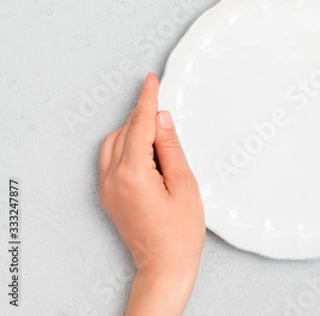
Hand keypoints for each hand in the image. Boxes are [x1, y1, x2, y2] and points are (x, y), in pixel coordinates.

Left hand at [100, 73, 204, 315]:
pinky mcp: (108, 197)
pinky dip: (126, 147)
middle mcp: (113, 178)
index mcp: (133, 173)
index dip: (147, 99)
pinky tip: (146, 152)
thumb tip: (162, 120)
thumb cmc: (180, 233)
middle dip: (143, 118)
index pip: (139, 125)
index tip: (151, 80)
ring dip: (133, 132)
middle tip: (167, 116)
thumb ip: (171, 148)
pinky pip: (111, 160)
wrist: (164, 266)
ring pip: (113, 144)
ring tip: (160, 136)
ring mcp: (107, 189)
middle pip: (124, 132)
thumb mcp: (185, 185)